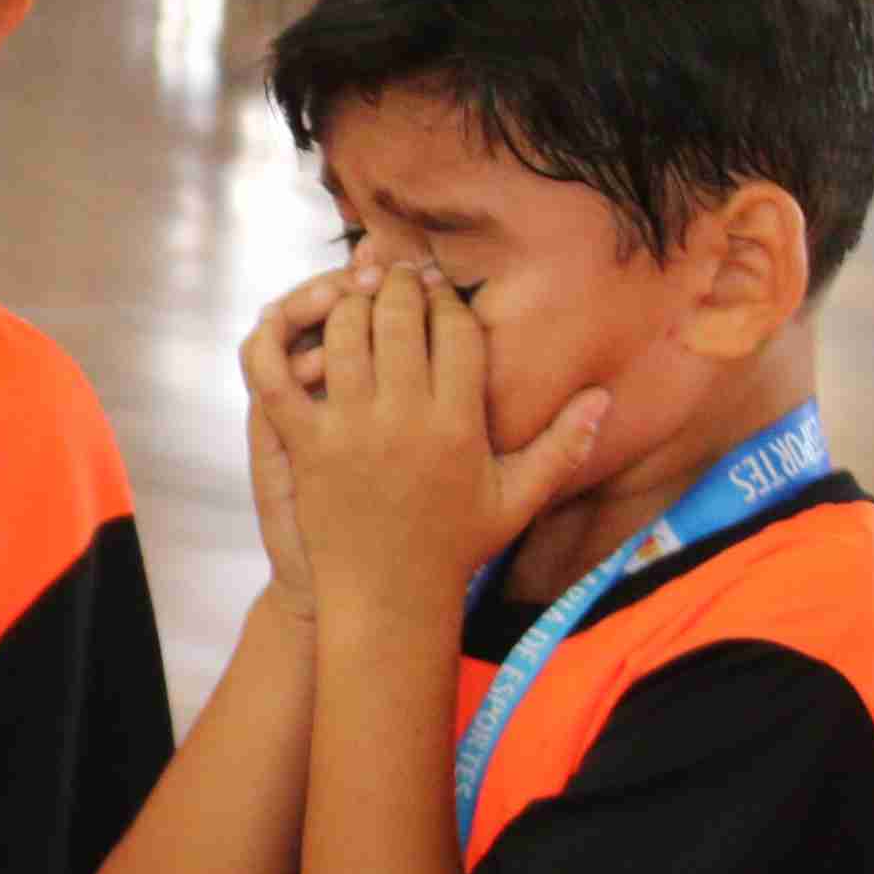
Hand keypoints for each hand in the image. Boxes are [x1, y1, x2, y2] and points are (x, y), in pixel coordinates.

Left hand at [257, 259, 609, 624]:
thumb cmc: (455, 547)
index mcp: (457, 425)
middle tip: (396, 274)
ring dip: (347, 302)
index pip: (455, 330)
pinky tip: (282, 320)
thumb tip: (603, 396)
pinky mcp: (305, 446)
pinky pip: (274, 376)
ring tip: (357, 294)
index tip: (440, 289)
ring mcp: (348, 431)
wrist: (388, 599)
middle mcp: (404, 420)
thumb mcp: (517, 499)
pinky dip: (271, 341)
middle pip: (397, 318)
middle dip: (397, 284)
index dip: (447, 299)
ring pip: (343, 333)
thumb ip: (562, 446)